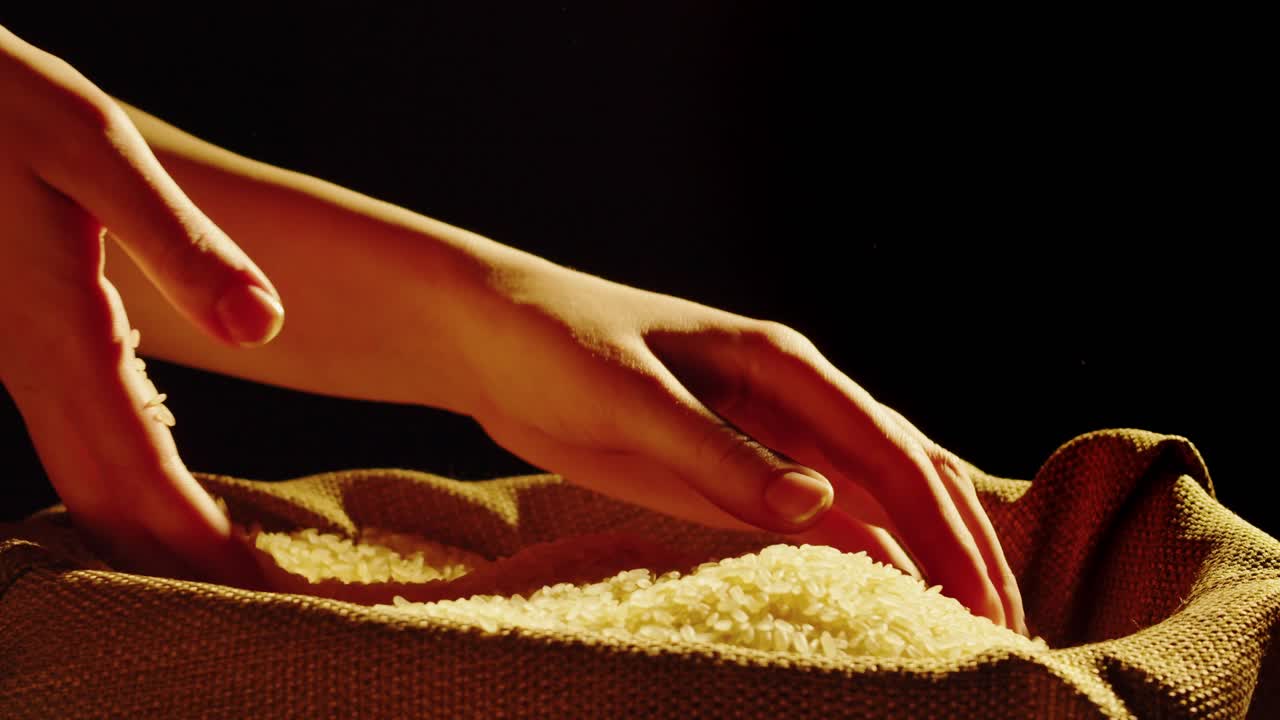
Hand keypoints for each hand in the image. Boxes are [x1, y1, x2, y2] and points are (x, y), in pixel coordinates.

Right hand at [0, 27, 279, 586]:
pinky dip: (117, 478)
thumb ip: (183, 245)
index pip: (139, 474)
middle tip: (249, 602)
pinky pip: (70, 433)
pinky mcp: (16, 334)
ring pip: (81, 474)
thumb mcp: (98, 156)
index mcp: (61, 336)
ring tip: (208, 566)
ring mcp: (15, 354)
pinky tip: (147, 483)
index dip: (197, 541)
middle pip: (107, 497)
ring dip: (145, 529)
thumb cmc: (0, 108)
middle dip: (177, 560)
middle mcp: (31, 363)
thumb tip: (266, 328)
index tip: (254, 591)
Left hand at [455, 258, 1026, 632]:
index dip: (944, 527)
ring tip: (971, 626)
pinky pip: (816, 522)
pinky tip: (891, 602)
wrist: (494, 339)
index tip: (982, 600)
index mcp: (783, 366)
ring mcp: (768, 438)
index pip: (889, 450)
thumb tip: (821, 506)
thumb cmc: (556, 346)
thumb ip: (719, 454)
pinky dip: (863, 560)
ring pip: (874, 500)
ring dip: (926, 557)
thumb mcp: (630, 398)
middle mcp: (794, 400)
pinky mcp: (734, 472)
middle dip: (962, 547)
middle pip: (906, 474)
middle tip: (1008, 628)